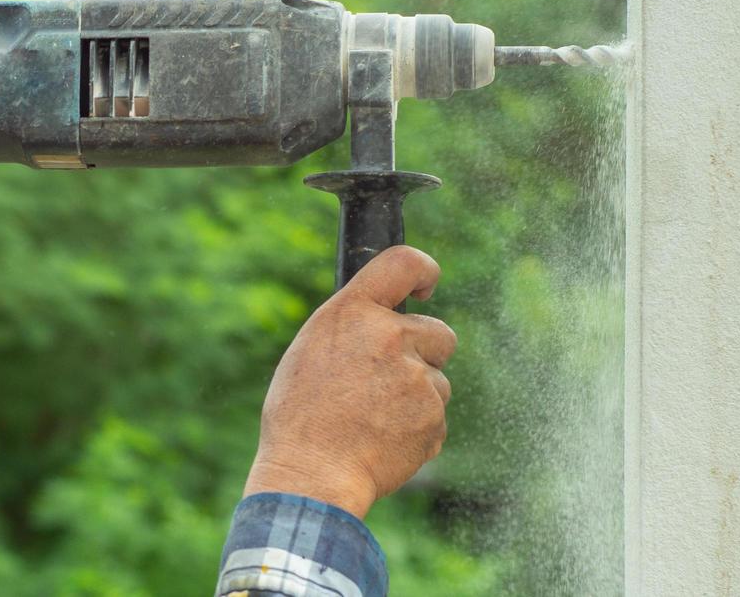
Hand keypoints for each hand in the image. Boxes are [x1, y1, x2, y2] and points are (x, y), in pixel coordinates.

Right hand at [243, 246, 456, 519]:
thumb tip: (387, 319)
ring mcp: (416, 378)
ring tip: (372, 419)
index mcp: (353, 312)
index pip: (404, 263)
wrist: (311, 475)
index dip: (424, 270)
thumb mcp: (312, 350)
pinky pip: (436, 417)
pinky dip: (417, 430)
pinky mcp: (432, 417)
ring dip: (417, 396)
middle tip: (388, 381)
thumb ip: (355, 327)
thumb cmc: (300, 415)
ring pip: (437, 380)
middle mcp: (390, 337)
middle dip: (425, 353)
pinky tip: (383, 441)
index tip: (426, 286)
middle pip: (439, 332)